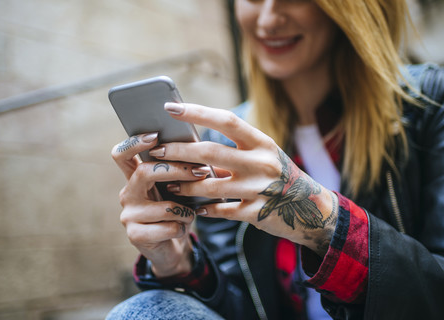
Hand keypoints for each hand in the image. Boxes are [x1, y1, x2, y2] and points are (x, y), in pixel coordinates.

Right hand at [111, 132, 209, 276]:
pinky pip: (167, 227)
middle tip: (201, 171)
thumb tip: (202, 154)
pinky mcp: (135, 235)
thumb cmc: (177, 211)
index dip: (135, 142)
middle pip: (145, 171)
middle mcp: (128, 193)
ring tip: (191, 213)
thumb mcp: (179, 189)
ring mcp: (128, 215)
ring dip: (186, 210)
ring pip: (164, 206)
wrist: (172, 248)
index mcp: (135, 177)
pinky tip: (180, 229)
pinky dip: (181, 228)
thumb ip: (181, 172)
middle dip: (177, 170)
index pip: (123, 153)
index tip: (156, 135)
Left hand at [151, 102, 338, 255]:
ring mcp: (260, 189)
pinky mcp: (257, 213)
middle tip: (157, 151)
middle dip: (178, 152)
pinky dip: (205, 209)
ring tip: (170, 182)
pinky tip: (194, 207)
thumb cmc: (276, 174)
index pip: (225, 120)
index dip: (197, 112)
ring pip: (210, 186)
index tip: (170, 108)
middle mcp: (262, 162)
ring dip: (185, 185)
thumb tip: (190, 143)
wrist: (310, 208)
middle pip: (210, 153)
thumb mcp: (262, 155)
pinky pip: (222, 211)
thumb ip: (232, 150)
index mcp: (262, 142)